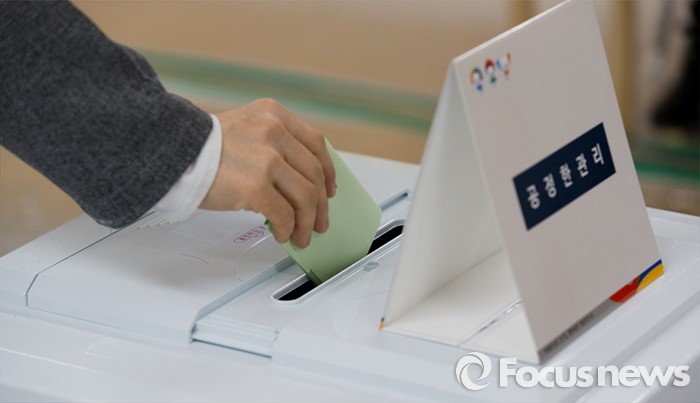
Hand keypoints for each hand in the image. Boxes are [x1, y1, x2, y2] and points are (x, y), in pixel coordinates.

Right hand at [199, 99, 335, 247]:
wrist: (169, 155)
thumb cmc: (200, 148)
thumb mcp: (244, 128)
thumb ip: (273, 143)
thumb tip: (299, 180)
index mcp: (273, 114)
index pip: (316, 142)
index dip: (328, 170)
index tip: (329, 188)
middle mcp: (273, 132)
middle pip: (314, 173)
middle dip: (320, 204)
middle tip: (319, 222)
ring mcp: (266, 158)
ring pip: (306, 196)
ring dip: (307, 222)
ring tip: (302, 235)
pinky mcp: (255, 186)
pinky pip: (284, 214)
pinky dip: (288, 228)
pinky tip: (282, 233)